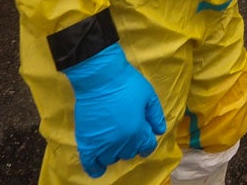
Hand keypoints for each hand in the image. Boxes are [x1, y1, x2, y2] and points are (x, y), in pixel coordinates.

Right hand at [62, 43, 165, 177]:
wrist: (99, 78)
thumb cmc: (126, 83)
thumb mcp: (149, 96)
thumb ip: (156, 116)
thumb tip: (160, 131)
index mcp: (138, 131)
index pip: (147, 148)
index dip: (147, 142)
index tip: (144, 136)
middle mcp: (121, 142)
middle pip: (130, 153)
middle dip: (132, 144)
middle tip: (127, 131)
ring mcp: (103, 144)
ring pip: (112, 159)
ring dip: (115, 152)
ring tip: (114, 140)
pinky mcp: (87, 142)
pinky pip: (91, 164)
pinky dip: (95, 168)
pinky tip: (98, 167)